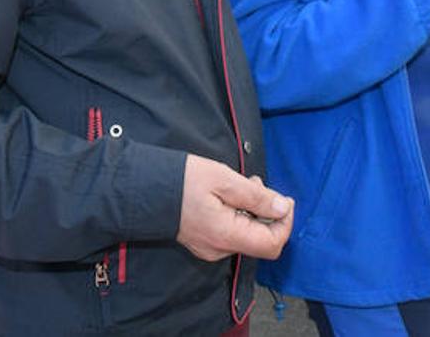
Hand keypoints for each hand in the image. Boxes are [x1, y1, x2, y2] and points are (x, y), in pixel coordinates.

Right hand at [177, 156, 293, 261]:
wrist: (144, 189)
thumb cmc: (182, 181)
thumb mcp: (224, 180)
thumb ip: (256, 197)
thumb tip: (283, 208)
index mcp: (227, 236)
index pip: (273, 244)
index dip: (285, 222)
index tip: (283, 200)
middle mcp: (220, 249)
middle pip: (261, 241)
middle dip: (268, 214)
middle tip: (258, 185)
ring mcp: (210, 248)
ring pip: (247, 236)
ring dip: (253, 212)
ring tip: (242, 185)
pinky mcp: (204, 242)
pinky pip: (232, 234)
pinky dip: (239, 216)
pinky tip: (229, 196)